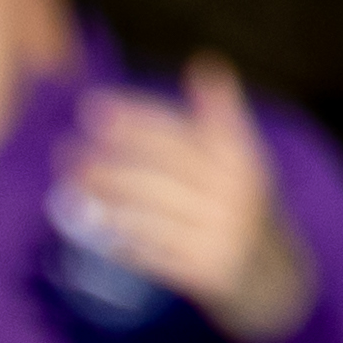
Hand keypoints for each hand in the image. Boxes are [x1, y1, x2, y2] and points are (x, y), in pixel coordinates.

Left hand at [63, 57, 316, 341]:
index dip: (135, 118)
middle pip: (162, 171)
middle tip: (65, 151)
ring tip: (73, 186)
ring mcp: (223, 235)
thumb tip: (205, 62)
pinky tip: (96, 234)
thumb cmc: (247, 210)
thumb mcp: (245, 161)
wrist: (277, 280)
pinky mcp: (209, 273)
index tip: (92, 105)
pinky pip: (155, 256)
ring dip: (108, 200)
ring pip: (152, 214)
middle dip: (111, 159)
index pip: (181, 132)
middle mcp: (236, 194)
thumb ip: (221, 118)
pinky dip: (124, 244)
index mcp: (244, 160)